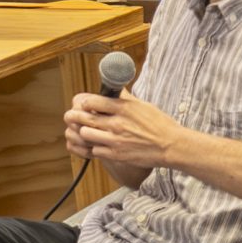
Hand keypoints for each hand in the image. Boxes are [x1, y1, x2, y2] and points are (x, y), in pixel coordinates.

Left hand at [63, 93, 187, 170]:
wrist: (170, 146)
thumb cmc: (159, 124)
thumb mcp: (142, 105)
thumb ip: (125, 98)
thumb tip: (114, 87)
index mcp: (124, 108)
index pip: (92, 101)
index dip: (82, 102)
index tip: (82, 104)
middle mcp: (117, 123)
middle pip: (83, 117)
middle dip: (73, 116)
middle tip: (70, 116)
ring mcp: (115, 140)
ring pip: (85, 134)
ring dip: (82, 132)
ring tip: (84, 131)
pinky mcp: (116, 154)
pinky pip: (94, 150)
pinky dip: (93, 147)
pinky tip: (97, 144)